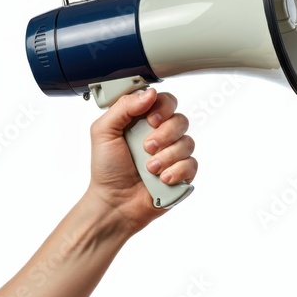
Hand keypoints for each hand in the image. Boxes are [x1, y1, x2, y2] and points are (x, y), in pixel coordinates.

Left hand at [86, 89, 196, 233]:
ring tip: (150, 168)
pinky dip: (177, 171)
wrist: (114, 203)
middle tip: (147, 147)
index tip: (151, 120)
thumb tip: (149, 93)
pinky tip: (161, 178)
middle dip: (165, 134)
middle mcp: (161, 134)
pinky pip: (192, 164)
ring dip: (167, 156)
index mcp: (143, 121)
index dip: (162, 107)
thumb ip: (123, 107)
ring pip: (188, 142)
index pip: (165, 101)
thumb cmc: (106, 169)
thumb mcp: (104, 131)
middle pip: (180, 120)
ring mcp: (172, 154)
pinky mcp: (181, 173)